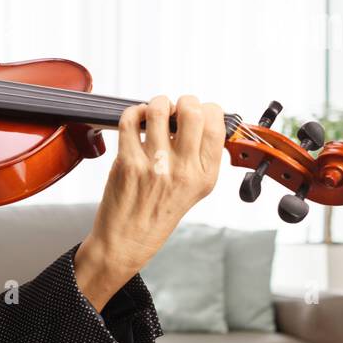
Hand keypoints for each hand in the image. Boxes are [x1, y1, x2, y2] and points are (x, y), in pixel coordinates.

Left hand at [74, 95, 224, 307]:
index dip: (207, 109)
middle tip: (176, 109)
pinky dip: (133, 112)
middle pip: (192, 111)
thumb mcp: (194, 190)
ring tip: (154, 112)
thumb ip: (201, 158)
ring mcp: (155, 165)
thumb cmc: (157, 215)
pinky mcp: (128, 162)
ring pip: (159, 110)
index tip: (198, 111)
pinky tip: (136, 120)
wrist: (126, 241)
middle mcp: (183, 170)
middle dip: (184, 101)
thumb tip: (202, 120)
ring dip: (157, 103)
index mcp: (205, 175)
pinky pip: (130, 120)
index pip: (216, 124)